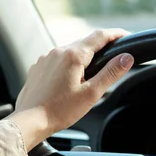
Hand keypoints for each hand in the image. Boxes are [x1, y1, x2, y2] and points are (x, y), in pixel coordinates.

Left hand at [7, 29, 133, 150]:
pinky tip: (71, 79)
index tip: (126, 35)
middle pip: (85, 42)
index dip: (116, 34)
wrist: (29, 121)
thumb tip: (127, 58)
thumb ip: (110, 73)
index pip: (100, 36)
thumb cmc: (59, 111)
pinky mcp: (38, 68)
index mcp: (73, 55)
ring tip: (93, 72)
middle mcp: (57, 52)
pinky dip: (69, 64)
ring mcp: (45, 59)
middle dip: (101, 47)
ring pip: (71, 51)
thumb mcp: (91, 93)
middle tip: (114, 55)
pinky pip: (58, 60)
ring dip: (84, 57)